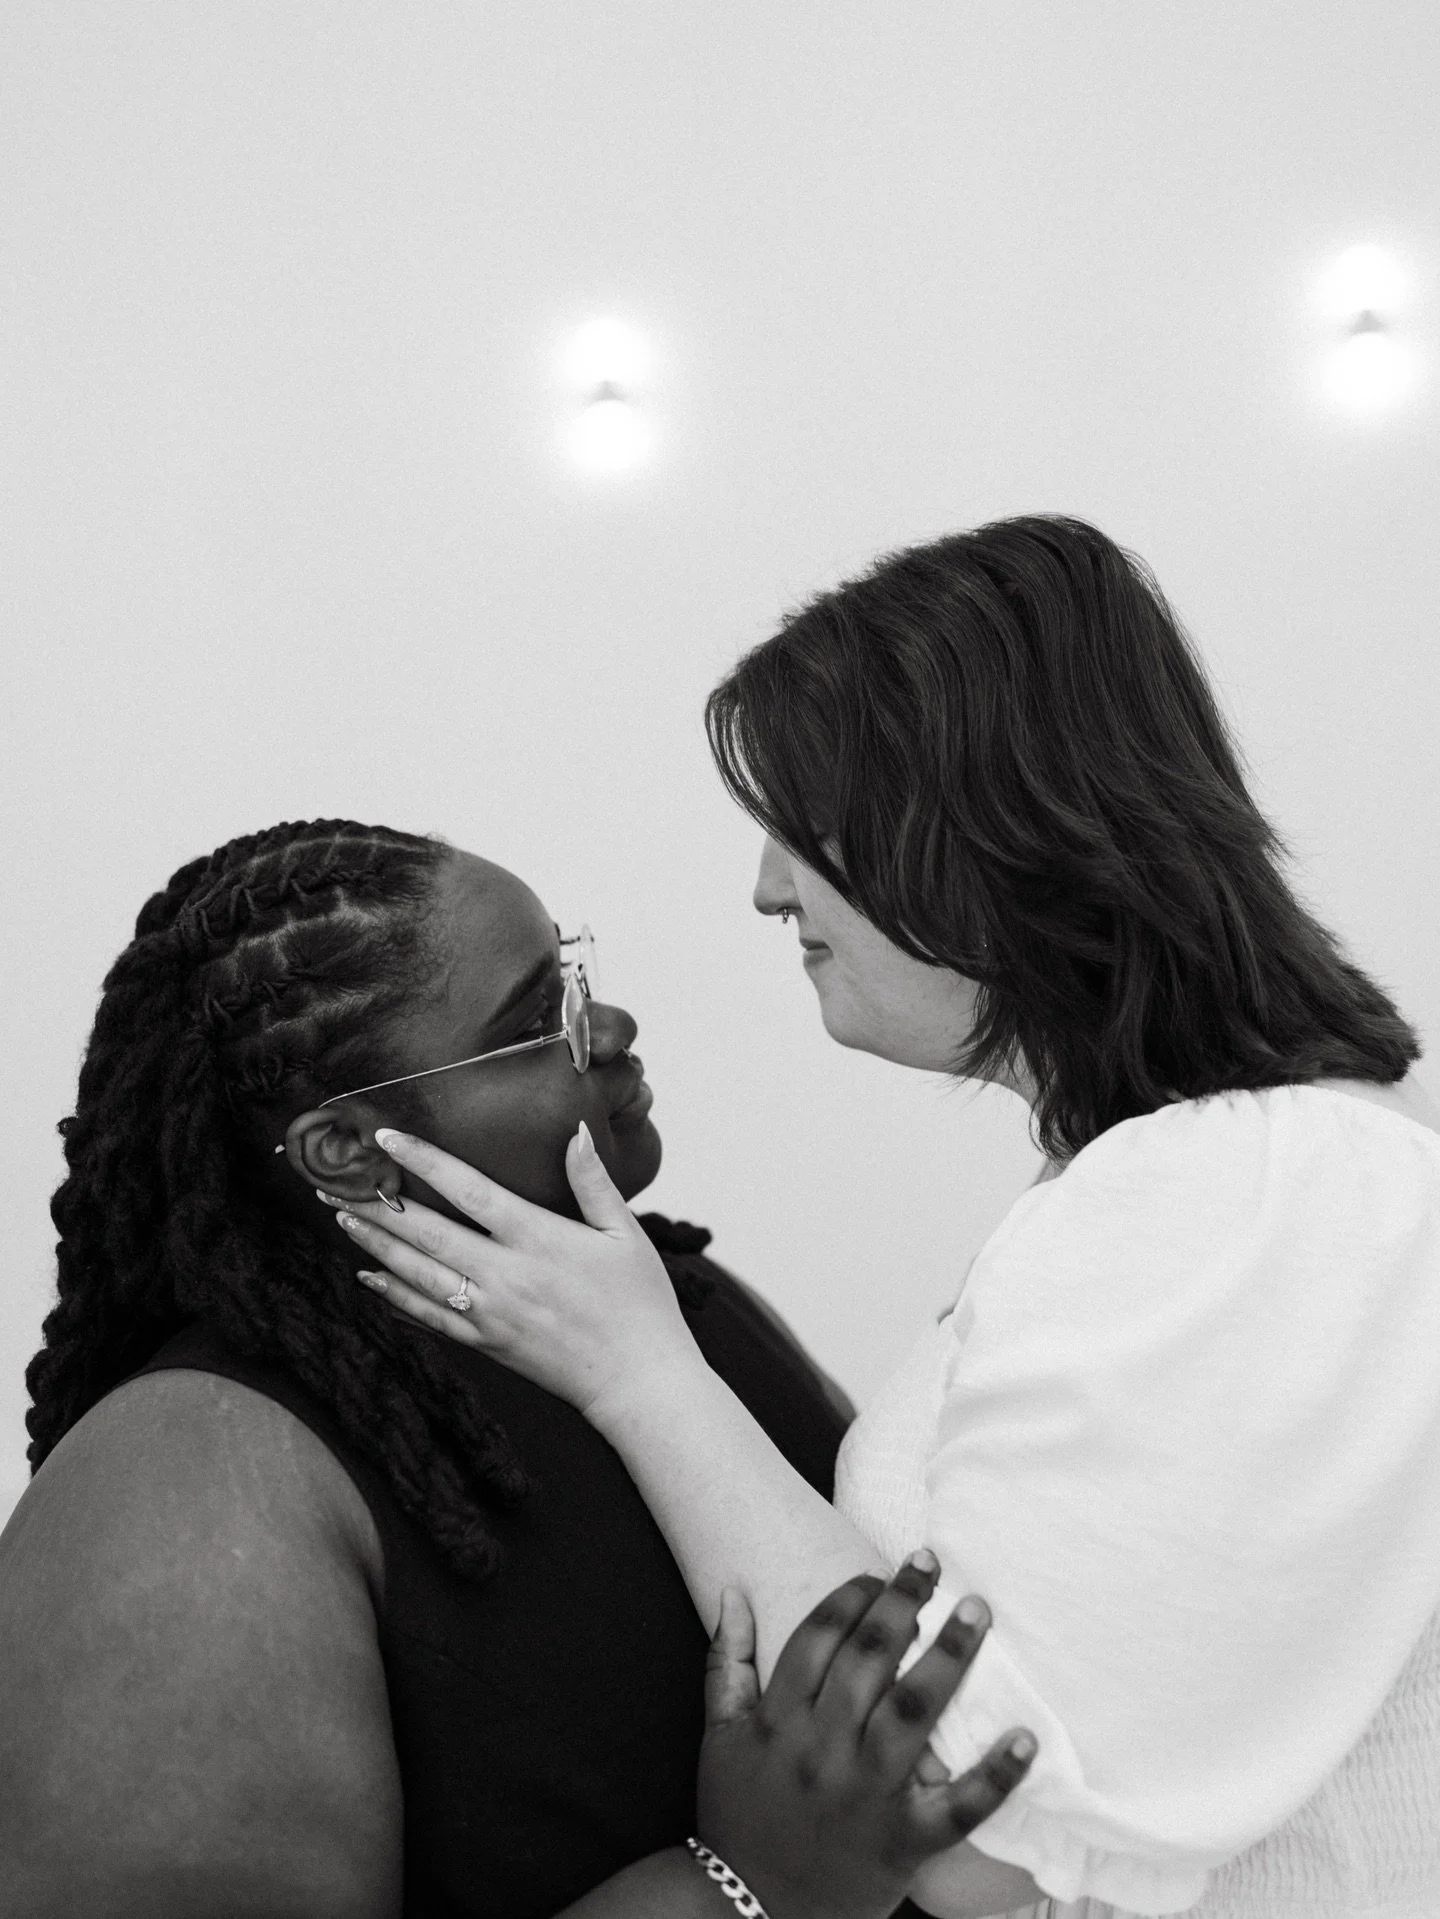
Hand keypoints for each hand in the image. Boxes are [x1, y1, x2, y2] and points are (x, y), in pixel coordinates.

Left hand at [326, 1124, 697, 1420]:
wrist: (637, 1380)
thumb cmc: (640, 1302)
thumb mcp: (625, 1233)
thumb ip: (593, 1181)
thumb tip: (577, 1130)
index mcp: (537, 1237)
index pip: (467, 1188)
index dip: (424, 1160)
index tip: (386, 1138)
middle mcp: (505, 1273)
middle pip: (426, 1232)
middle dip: (377, 1204)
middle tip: (334, 1180)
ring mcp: (490, 1312)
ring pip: (417, 1272)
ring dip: (375, 1243)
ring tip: (341, 1216)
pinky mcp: (486, 1342)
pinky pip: (428, 1316)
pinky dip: (393, 1295)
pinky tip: (369, 1275)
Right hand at [699, 1559, 1034, 1918]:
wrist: (748, 1911)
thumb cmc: (737, 1814)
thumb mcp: (719, 1735)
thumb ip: (726, 1660)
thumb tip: (732, 1588)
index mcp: (780, 1720)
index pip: (820, 1637)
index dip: (851, 1597)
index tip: (879, 1574)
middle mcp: (823, 1749)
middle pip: (869, 1660)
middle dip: (903, 1605)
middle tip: (933, 1565)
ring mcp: (865, 1794)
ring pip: (913, 1713)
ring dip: (949, 1658)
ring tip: (976, 1612)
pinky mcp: (902, 1842)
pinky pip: (956, 1808)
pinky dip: (994, 1775)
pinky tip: (1025, 1738)